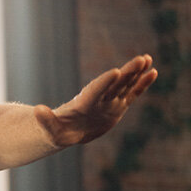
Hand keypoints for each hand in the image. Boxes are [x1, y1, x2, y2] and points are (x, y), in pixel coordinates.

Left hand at [35, 54, 157, 147]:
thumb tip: (37, 110)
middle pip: (114, 84)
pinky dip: (142, 84)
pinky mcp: (118, 106)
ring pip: (125, 85)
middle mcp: (98, 100)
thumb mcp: (50, 130)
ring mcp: (109, 102)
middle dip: (127, 73)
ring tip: (147, 59)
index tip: (115, 72)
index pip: (95, 92)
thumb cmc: (57, 132)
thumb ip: (45, 120)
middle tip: (140, 59)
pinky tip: (153, 72)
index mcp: (83, 104)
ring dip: (136, 74)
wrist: (67, 131)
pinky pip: (132, 94)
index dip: (103, 83)